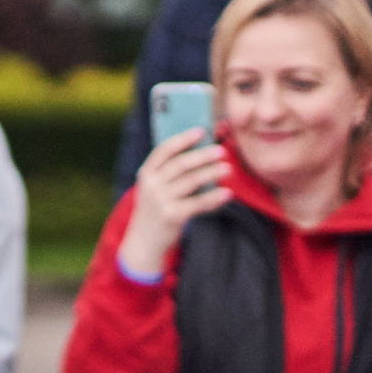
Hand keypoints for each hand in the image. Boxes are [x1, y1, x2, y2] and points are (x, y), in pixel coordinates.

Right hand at [115, 127, 231, 279]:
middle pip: (180, 165)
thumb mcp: (154, 188)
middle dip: (202, 156)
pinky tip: (227, 193)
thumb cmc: (155, 209)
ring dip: (211, 173)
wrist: (143, 241)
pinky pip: (197, 204)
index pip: (164, 150)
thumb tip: (201, 153)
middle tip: (221, 150)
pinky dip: (213, 198)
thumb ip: (170, 172)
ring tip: (228, 168)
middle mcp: (151, 185)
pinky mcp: (172, 216)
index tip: (201, 131)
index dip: (183, 139)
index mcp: (146, 173)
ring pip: (190, 182)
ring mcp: (160, 201)